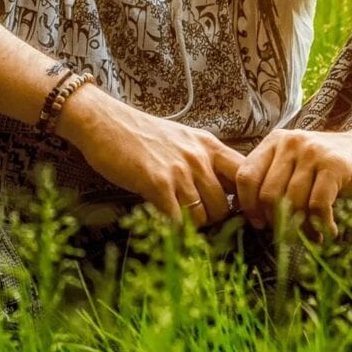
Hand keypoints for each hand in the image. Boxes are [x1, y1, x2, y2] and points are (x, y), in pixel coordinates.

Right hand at [55, 83, 243, 227]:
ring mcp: (179, 170)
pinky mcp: (157, 183)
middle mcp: (198, 157)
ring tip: (177, 219)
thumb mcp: (182, 138)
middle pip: (225, 206)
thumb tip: (227, 192)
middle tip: (195, 220)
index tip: (238, 215)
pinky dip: (173, 229)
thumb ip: (204, 160)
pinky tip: (163, 222)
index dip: (247, 201)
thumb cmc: (141, 134)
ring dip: (191, 226)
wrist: (104, 122)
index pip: (246, 176)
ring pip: (203, 216)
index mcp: (208, 145)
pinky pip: (178, 220)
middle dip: (212, 220)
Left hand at [233, 126, 351, 239]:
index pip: (246, 175)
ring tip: (313, 235)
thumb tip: (254, 216)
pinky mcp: (336, 165)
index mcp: (275, 141)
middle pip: (268, 193)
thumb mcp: (298, 163)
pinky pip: (318, 205)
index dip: (249, 205)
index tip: (259, 224)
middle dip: (277, 221)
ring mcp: (313, 152)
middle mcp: (290, 142)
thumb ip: (276, 180)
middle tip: (290, 234)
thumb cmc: (332, 165)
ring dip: (301, 228)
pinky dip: (321, 225)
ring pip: (292, 202)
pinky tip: (329, 230)